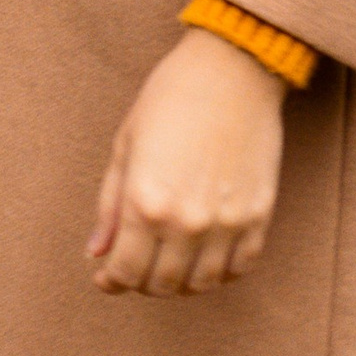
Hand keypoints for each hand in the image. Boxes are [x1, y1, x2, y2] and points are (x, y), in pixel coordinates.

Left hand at [88, 27, 288, 296]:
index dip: (112, 280)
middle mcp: (187, 222)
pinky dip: (218, 273)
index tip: (105, 276)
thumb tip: (96, 251)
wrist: (231, 72)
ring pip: (202, 283)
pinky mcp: (258, 216)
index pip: (126, 270)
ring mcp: (227, 223)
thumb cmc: (169, 100)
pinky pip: (239, 267)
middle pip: (163, 283)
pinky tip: (202, 259)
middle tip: (133, 269)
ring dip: (180, 283)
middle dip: (141, 282)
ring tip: (166, 266)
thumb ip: (110, 205)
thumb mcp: (125, 146)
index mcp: (146, 202)